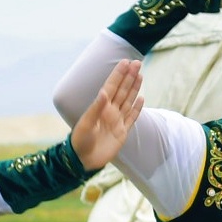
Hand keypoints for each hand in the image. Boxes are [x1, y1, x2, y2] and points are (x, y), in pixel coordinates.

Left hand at [70, 56, 142, 170]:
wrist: (83, 160)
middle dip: (130, 76)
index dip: (119, 74)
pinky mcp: (122, 132)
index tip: (125, 62)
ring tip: (140, 75)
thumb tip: (105, 92)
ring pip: (128, 100)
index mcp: (100, 106)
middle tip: (137, 63)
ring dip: (134, 88)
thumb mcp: (86, 123)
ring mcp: (117, 121)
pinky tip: (141, 98)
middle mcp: (110, 111)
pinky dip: (137, 108)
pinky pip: (132, 117)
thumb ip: (96, 107)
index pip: (112, 86)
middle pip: (122, 90)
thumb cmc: (80, 140)